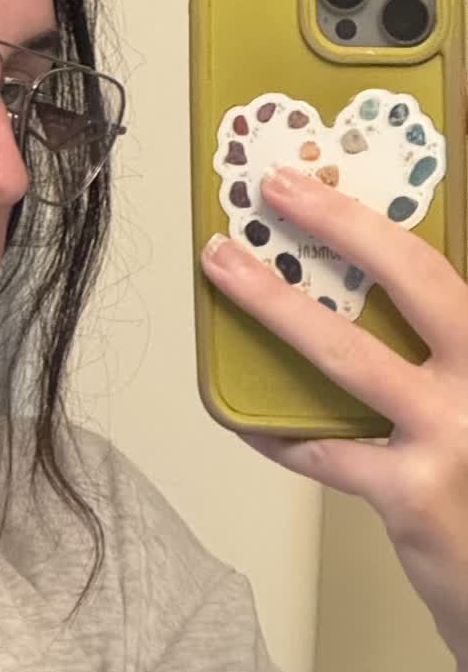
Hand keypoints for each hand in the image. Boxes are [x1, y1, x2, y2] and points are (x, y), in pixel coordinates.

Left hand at [200, 163, 467, 671]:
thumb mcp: (467, 395)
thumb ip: (437, 350)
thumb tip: (350, 288)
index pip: (441, 264)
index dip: (374, 217)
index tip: (317, 179)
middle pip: (416, 279)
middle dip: (339, 225)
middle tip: (275, 190)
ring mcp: (454, 434)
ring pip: (351, 357)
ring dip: (278, 308)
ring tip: (227, 271)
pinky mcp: (412, 491)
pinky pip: (322, 451)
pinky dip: (277, 433)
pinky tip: (245, 418)